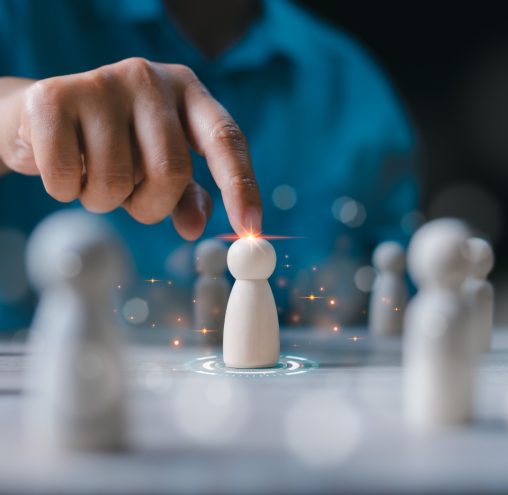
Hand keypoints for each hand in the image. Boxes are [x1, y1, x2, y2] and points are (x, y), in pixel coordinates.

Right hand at [0, 57, 261, 239]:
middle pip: (172, 170)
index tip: (250, 230)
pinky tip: (66, 167)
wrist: (38, 117)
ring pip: (117, 180)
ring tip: (93, 175)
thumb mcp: (157, 166)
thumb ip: (185, 195)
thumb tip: (196, 227)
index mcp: (188, 91)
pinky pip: (69, 175)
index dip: (242, 187)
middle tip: (133, 203)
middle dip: (152, 206)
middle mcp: (150, 78)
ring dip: (104, 200)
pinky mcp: (55, 97)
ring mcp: (103, 82)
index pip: (227, 139)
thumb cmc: (112, 146)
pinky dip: (66, 189)